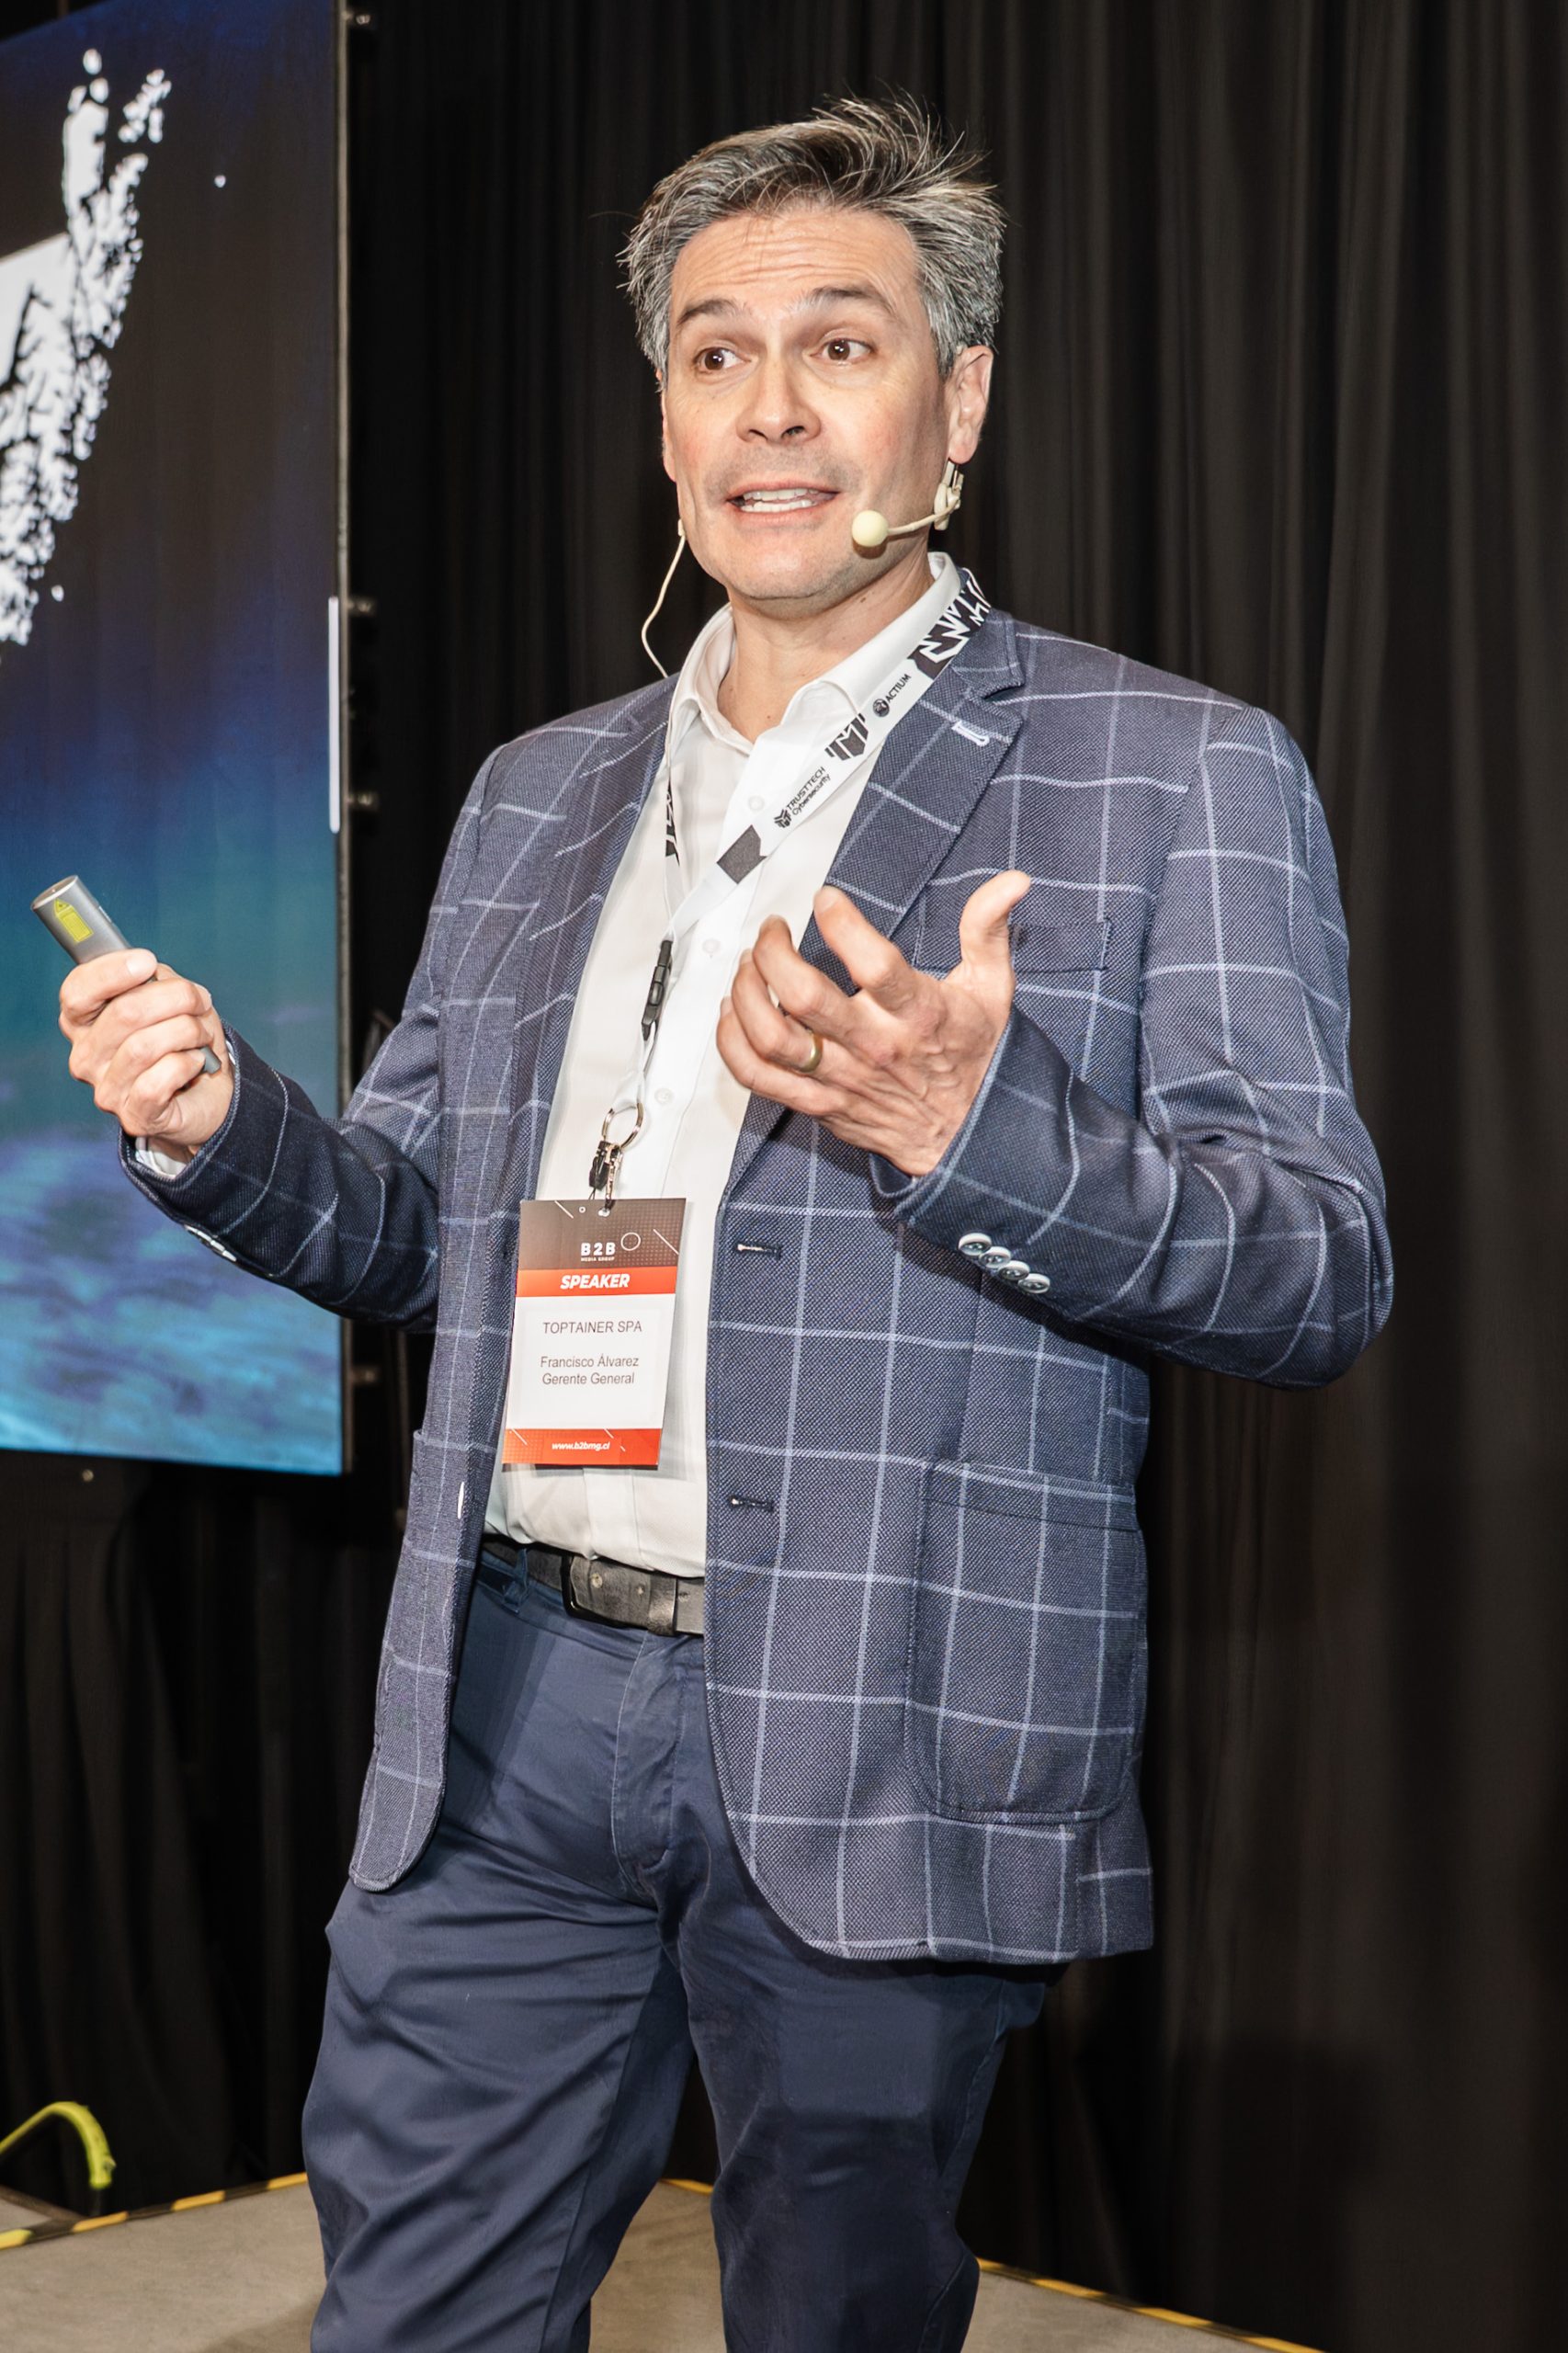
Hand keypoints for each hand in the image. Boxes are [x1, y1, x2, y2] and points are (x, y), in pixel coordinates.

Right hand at [59, 949, 232, 1161]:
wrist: (209, 1093)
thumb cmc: (183, 1040)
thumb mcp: (171, 999)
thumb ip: (155, 980)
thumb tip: (152, 974)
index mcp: (84, 1023)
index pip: (77, 992)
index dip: (110, 972)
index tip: (146, 962)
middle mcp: (86, 1058)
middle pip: (124, 1013)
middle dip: (175, 998)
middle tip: (199, 999)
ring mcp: (107, 1091)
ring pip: (144, 1046)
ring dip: (187, 1031)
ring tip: (202, 1034)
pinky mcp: (134, 1117)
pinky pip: (158, 1081)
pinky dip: (187, 1063)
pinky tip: (195, 1062)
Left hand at [717, 872, 1029, 1177]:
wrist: (966, 1135)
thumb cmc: (972, 1059)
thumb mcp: (991, 989)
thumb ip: (988, 930)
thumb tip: (1010, 883)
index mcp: (917, 1013)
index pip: (873, 963)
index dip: (840, 923)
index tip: (827, 899)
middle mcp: (874, 1045)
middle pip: (806, 997)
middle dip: (774, 952)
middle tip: (772, 931)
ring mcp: (841, 1077)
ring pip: (772, 1037)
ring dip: (747, 993)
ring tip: (749, 965)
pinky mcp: (818, 1102)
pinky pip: (759, 1077)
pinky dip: (733, 1044)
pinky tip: (734, 1013)